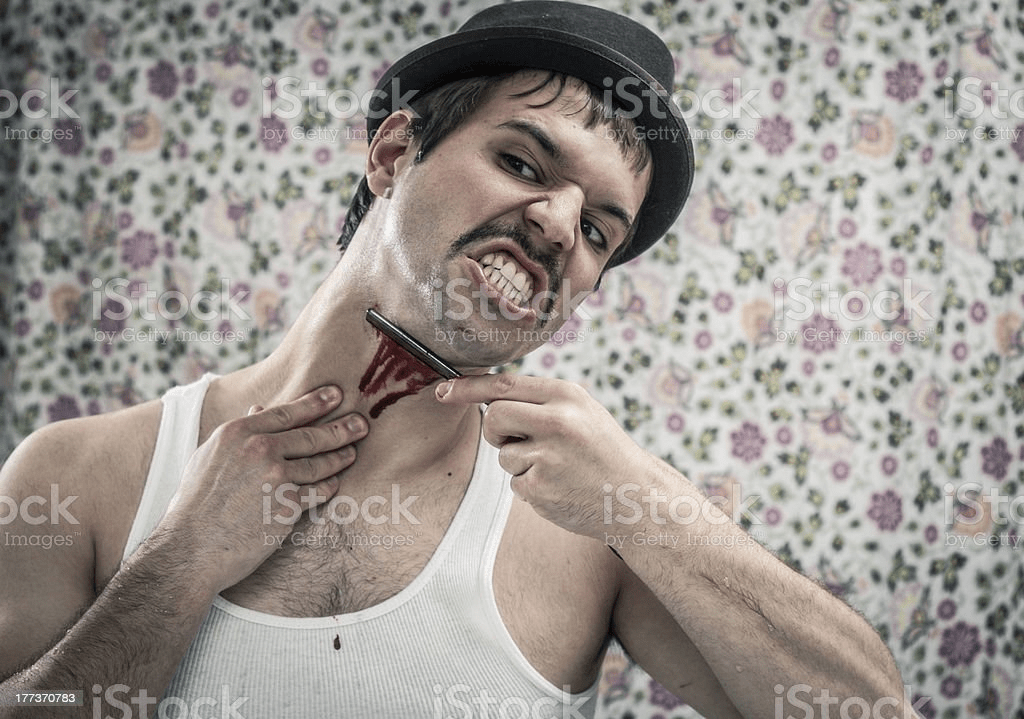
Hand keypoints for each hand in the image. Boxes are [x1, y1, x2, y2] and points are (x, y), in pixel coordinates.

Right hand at [161, 386, 367, 592]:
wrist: (191, 548)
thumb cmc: (196, 504)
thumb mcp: (209, 458)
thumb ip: (238, 434)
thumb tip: (259, 408)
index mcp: (237, 433)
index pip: (286, 412)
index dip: (315, 402)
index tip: (336, 394)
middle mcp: (259, 450)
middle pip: (311, 436)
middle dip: (341, 429)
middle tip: (362, 424)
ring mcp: (276, 477)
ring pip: (319, 464)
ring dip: (340, 457)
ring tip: (352, 453)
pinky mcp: (288, 505)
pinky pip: (318, 491)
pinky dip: (329, 486)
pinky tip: (335, 483)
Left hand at [435, 374, 647, 538]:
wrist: (637, 497)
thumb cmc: (603, 452)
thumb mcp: (582, 412)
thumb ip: (540, 402)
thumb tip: (488, 396)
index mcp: (567, 395)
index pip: (505, 384)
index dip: (468, 388)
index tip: (443, 391)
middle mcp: (557, 421)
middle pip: (494, 416)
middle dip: (497, 431)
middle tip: (519, 440)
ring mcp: (548, 456)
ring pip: (503, 454)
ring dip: (521, 463)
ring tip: (558, 469)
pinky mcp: (540, 488)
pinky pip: (515, 482)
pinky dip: (531, 487)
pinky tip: (560, 488)